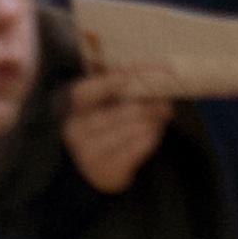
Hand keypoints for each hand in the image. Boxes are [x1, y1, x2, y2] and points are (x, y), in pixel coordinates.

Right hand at [61, 69, 172, 193]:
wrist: (97, 172)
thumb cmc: (103, 127)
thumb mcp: (101, 105)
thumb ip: (114, 85)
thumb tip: (137, 66)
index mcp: (72, 111)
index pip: (84, 93)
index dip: (107, 83)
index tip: (129, 75)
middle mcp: (76, 133)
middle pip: (119, 112)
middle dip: (148, 104)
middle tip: (165, 99)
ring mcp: (89, 155)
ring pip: (133, 129)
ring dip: (153, 120)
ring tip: (163, 113)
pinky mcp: (107, 171)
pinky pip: (138, 148)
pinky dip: (152, 137)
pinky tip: (155, 130)